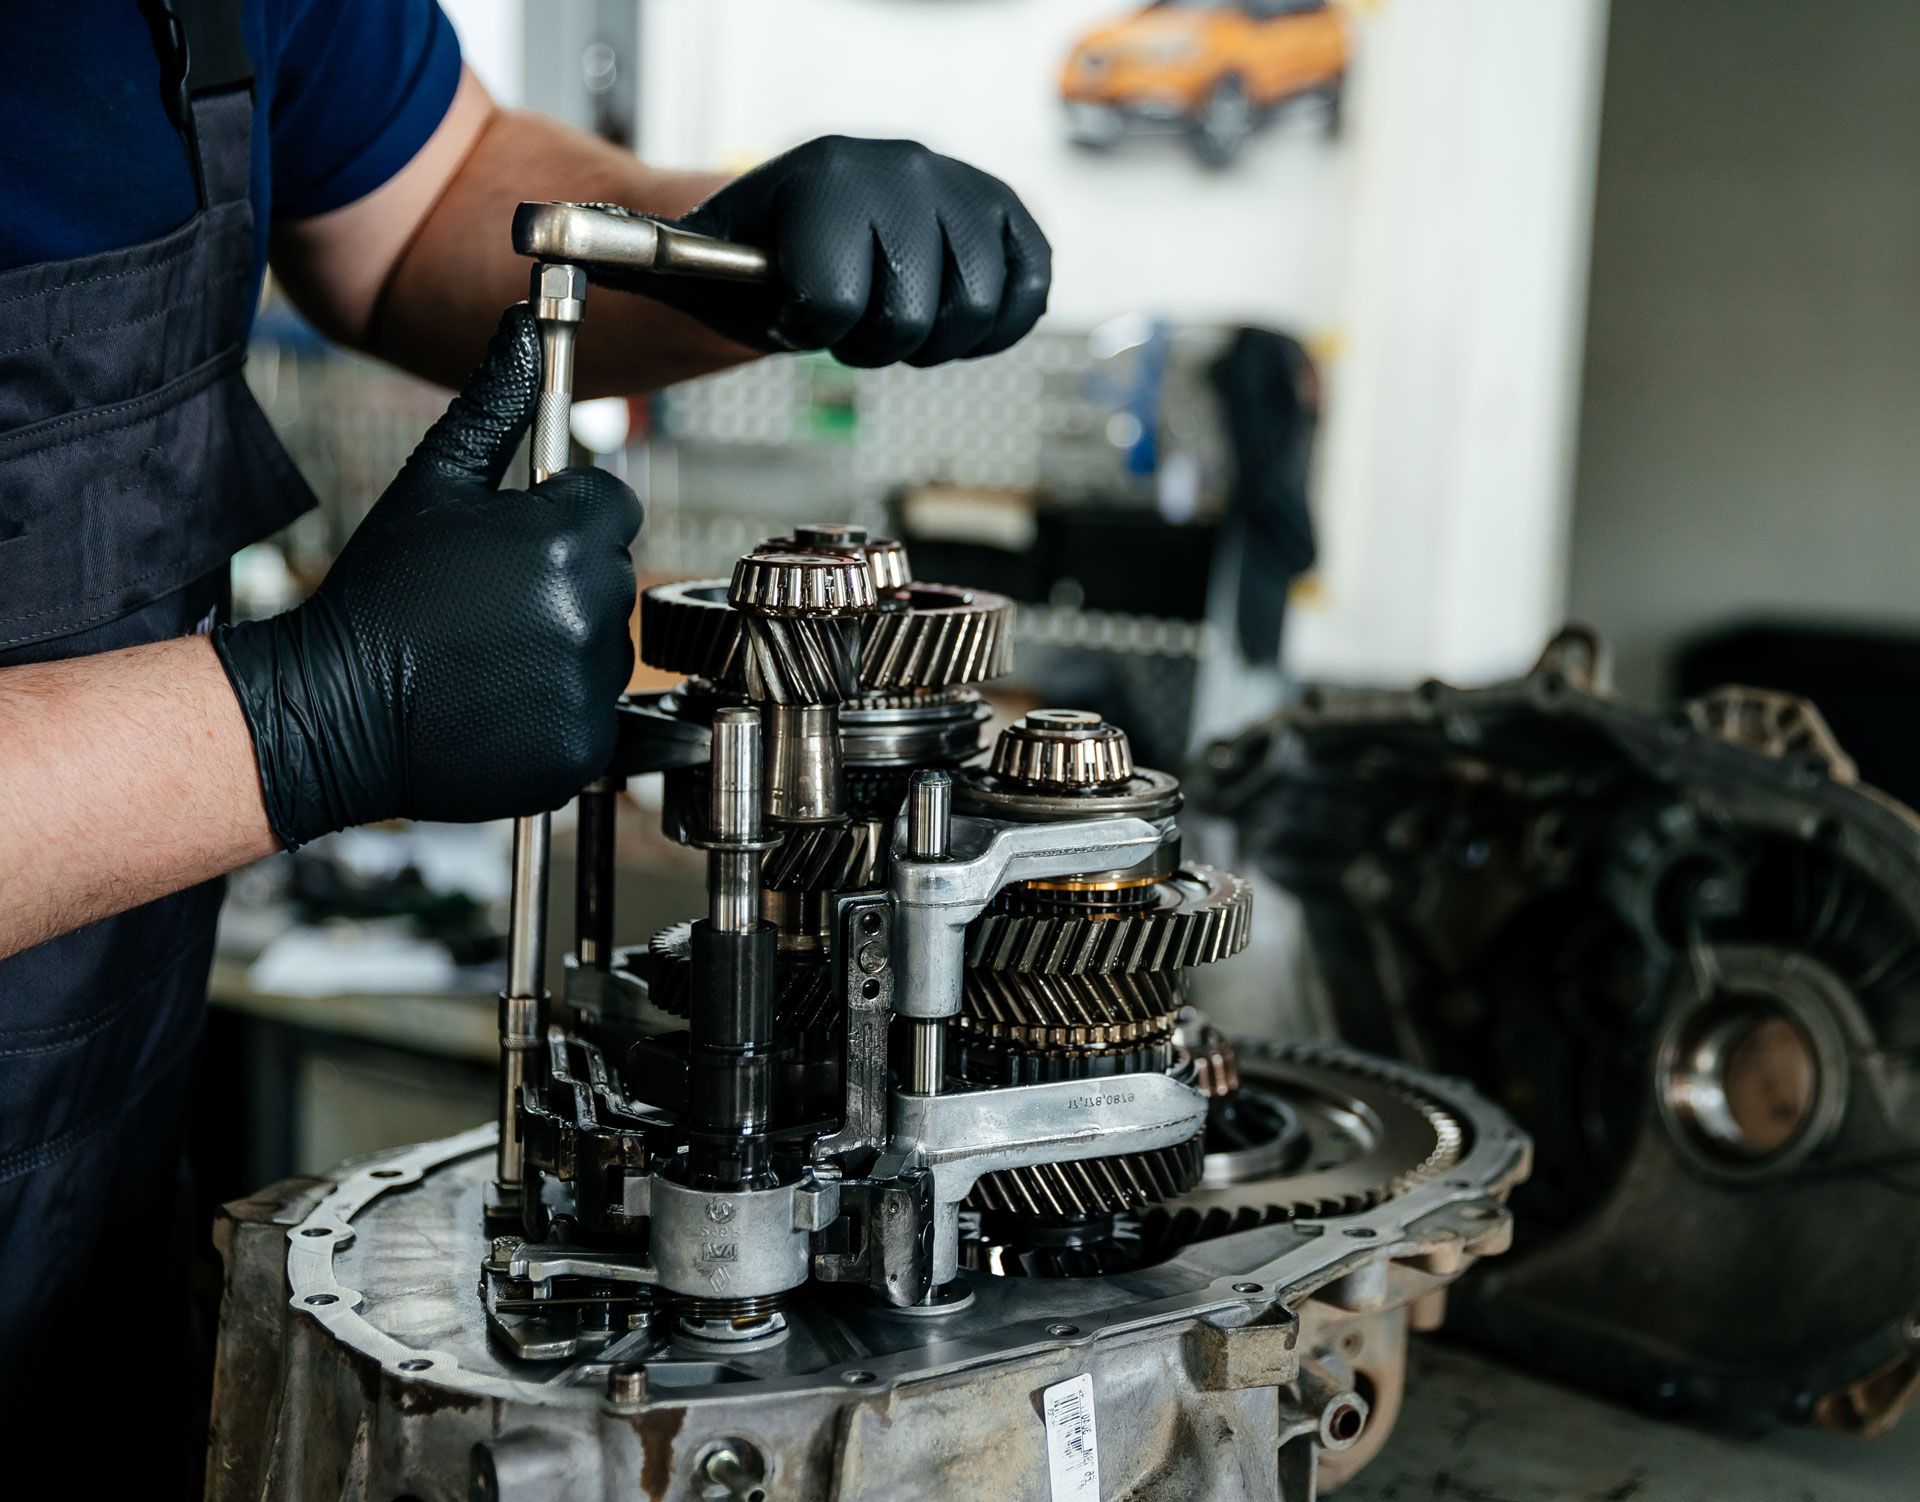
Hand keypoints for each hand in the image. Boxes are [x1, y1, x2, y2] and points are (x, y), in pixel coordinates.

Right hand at [214, 306, 639, 849]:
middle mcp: (592, 613)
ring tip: (492, 654)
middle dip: (568, 579)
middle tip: (492, 603)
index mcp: (567, 539)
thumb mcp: (432, 485)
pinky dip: (565, 711)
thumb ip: (493, 404)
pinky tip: (506, 700)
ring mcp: (592, 688)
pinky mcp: (586, 750)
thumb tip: (523, 330)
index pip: (613, 506)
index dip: (568, 516)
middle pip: (616, 575)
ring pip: (611, 647)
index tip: (519, 540)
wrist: (333, 709)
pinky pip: (604, 717)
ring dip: (568, 645)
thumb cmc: (378, 593)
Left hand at [613, 136, 1050, 367]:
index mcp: (825, 175)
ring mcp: (964, 190)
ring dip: (927, 339)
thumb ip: (628, 253)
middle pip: (912, 321)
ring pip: (974, 318)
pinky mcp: (1011, 220)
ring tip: (888, 310)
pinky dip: (988, 327)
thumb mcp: (686, 258)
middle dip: (869, 338)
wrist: (810, 227)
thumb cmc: (749, 257)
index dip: (810, 327)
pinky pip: (1027, 300)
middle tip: (843, 313)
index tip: (792, 307)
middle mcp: (904, 167)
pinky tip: (943, 312)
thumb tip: (537, 238)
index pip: (838, 304)